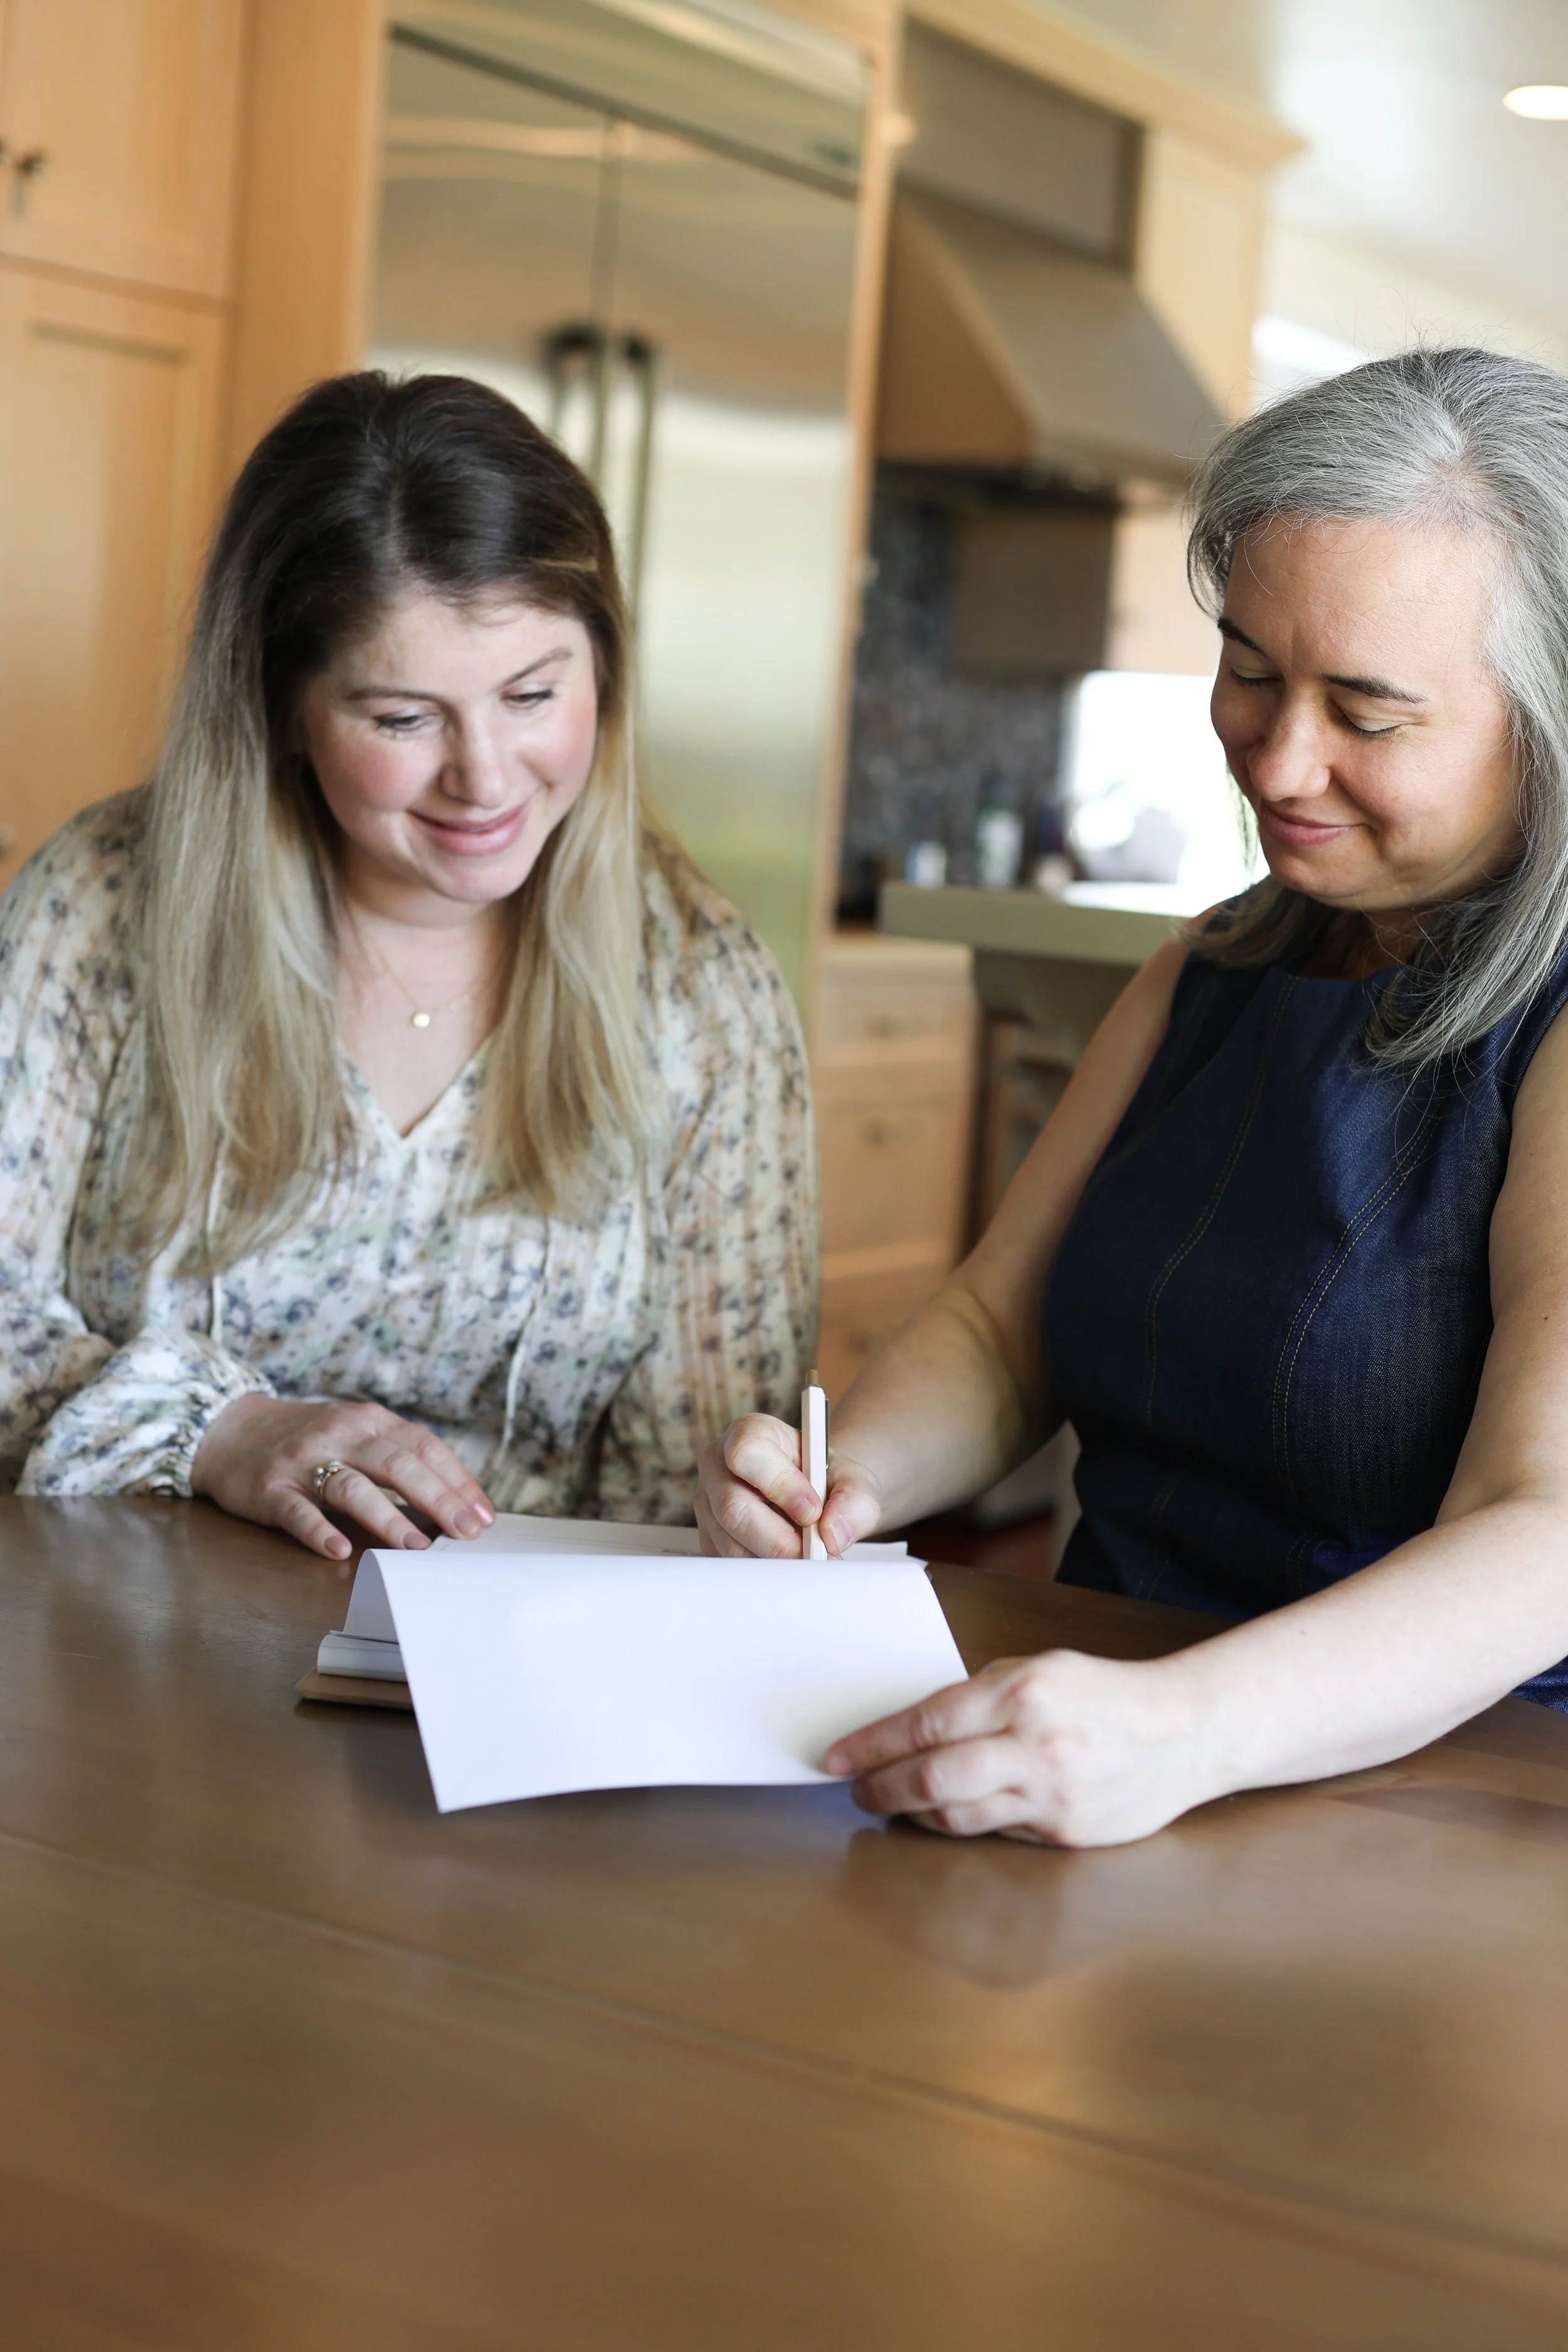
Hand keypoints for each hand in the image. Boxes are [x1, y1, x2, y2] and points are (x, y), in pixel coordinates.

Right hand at [192, 1394, 494, 1560]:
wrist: (229, 1428)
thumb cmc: (309, 1440)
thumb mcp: (357, 1433)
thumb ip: (398, 1457)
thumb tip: (454, 1499)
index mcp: (370, 1421)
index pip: (425, 1448)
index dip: (458, 1481)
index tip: (484, 1515)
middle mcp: (341, 1435)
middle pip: (399, 1465)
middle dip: (439, 1500)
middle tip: (467, 1533)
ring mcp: (304, 1462)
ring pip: (353, 1487)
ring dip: (388, 1517)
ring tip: (416, 1546)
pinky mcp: (270, 1488)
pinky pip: (297, 1511)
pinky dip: (318, 1530)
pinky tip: (338, 1550)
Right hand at [695, 1413, 883, 1556]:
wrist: (815, 1495)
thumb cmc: (825, 1479)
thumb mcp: (852, 1480)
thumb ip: (854, 1502)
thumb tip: (832, 1533)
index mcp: (751, 1432)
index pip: (747, 1453)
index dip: (780, 1486)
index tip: (812, 1511)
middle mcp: (718, 1464)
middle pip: (732, 1507)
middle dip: (778, 1539)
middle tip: (814, 1553)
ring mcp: (707, 1502)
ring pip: (730, 1543)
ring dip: (774, 1559)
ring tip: (807, 1556)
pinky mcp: (708, 1536)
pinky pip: (728, 1562)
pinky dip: (762, 1569)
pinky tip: (786, 1559)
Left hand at [823, 1648, 1209, 1847]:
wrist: (1185, 1731)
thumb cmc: (1107, 1694)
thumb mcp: (1041, 1669)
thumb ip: (982, 1695)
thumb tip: (921, 1728)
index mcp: (1023, 1693)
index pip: (925, 1724)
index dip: (871, 1745)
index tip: (836, 1757)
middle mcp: (1035, 1746)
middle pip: (932, 1777)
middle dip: (879, 1786)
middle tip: (855, 1789)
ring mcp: (1052, 1795)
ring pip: (957, 1814)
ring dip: (912, 1812)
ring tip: (891, 1802)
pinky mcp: (1065, 1833)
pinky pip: (995, 1831)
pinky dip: (960, 1823)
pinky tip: (942, 1814)